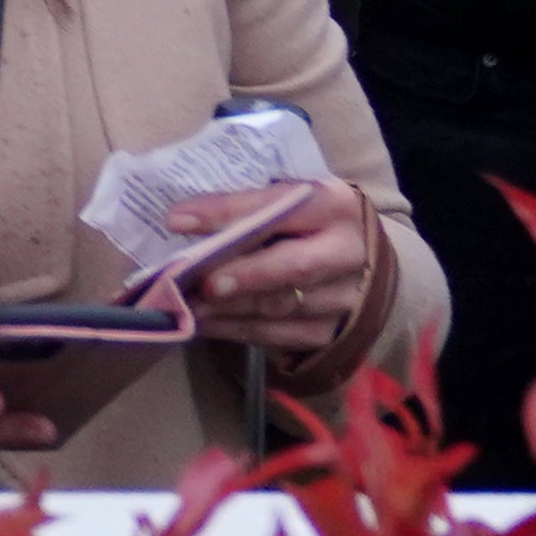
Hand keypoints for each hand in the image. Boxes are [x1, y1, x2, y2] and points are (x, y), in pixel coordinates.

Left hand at [169, 180, 382, 368]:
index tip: (178, 220)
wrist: (357, 258)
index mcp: (334, 205)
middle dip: (243, 275)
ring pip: (284, 306)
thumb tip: (182, 222)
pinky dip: (240, 330)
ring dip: (232, 308)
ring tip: (188, 304)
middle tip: (201, 282)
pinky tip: (206, 323)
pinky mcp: (336, 332)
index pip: (278, 206)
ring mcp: (346, 297)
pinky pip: (283, 336)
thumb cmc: (307, 219)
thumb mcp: (288, 199)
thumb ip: (248, 207)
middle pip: (294, 266)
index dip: (228, 213)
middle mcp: (348, 252)